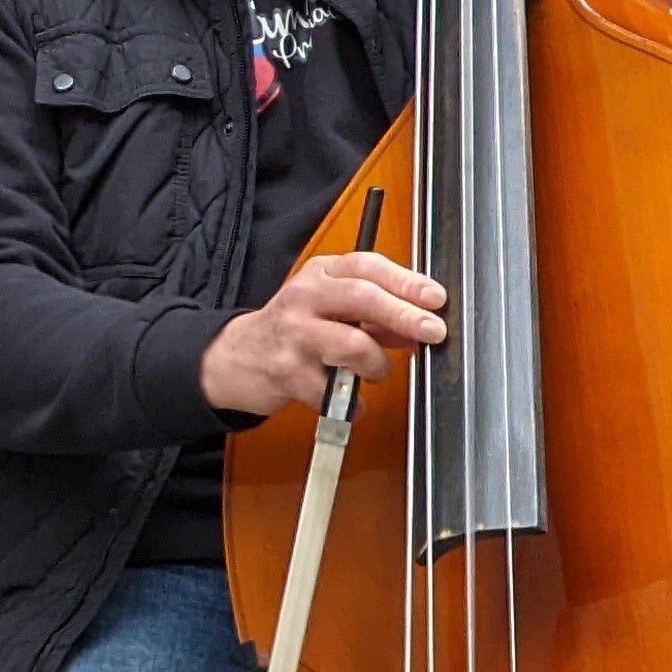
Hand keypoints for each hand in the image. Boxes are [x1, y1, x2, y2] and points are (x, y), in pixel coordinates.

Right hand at [199, 253, 448, 416]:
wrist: (235, 358)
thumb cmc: (290, 328)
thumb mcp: (328, 304)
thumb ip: (373, 311)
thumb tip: (417, 324)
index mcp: (320, 274)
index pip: (368, 267)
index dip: (407, 281)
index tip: (435, 298)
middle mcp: (304, 298)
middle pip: (363, 298)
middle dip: (405, 315)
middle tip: (432, 331)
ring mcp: (294, 335)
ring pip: (353, 345)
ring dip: (377, 364)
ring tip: (375, 371)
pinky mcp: (288, 373)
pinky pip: (335, 392)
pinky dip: (354, 404)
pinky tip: (354, 403)